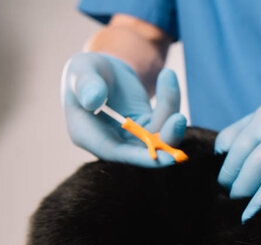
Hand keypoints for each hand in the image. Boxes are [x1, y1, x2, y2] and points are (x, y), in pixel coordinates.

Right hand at [61, 52, 186, 166]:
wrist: (102, 71)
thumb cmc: (85, 72)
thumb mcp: (81, 71)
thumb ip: (86, 84)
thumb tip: (93, 99)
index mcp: (86, 134)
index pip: (115, 152)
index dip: (141, 157)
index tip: (166, 158)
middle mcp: (111, 142)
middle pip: (143, 152)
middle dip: (165, 140)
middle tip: (179, 119)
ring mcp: (132, 139)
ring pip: (160, 137)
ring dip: (170, 111)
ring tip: (168, 76)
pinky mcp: (147, 129)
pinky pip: (165, 121)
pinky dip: (170, 100)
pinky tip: (168, 76)